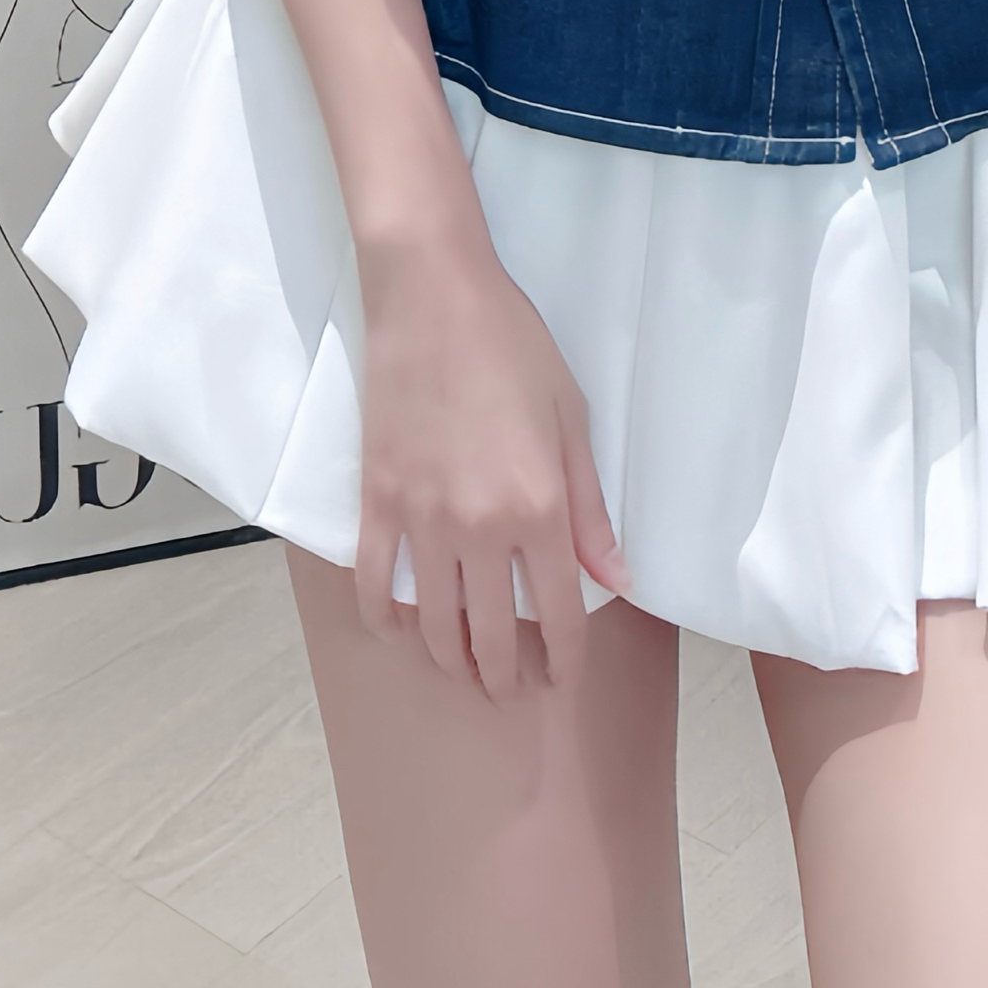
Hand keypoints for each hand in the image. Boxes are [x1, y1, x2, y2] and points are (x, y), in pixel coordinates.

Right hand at [353, 227, 626, 697]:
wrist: (432, 297)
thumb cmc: (512, 346)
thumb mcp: (571, 420)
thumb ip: (589, 509)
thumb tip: (614, 580)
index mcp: (538, 508)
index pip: (555, 615)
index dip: (562, 660)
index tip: (562, 679)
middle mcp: (479, 528)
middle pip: (490, 636)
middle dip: (504, 677)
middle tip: (512, 690)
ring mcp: (421, 518)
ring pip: (431, 623)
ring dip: (449, 661)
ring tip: (463, 670)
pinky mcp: (377, 500)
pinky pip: (372, 583)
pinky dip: (384, 619)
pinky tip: (399, 630)